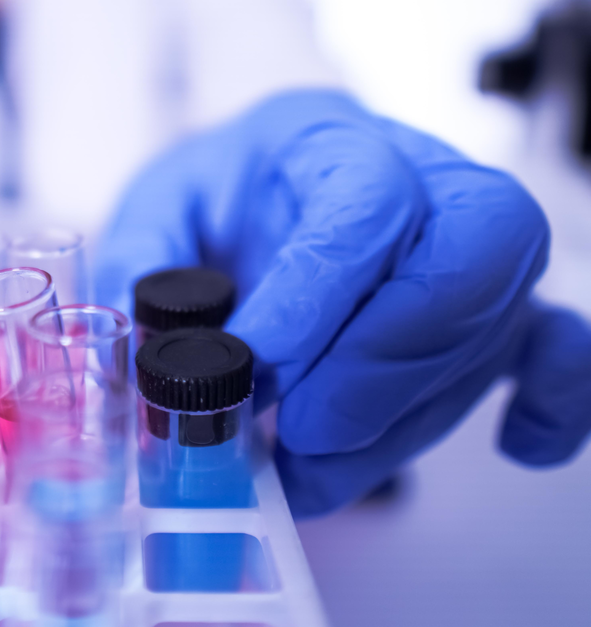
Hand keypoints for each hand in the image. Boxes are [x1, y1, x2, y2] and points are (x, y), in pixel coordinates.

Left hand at [94, 90, 590, 516]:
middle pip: (470, 249)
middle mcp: (419, 176)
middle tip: (302, 436)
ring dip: (404, 421)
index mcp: (323, 140)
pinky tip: (517, 444)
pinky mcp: (494, 305)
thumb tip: (155, 363)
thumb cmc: (213, 203)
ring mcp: (467, 244)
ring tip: (310, 472)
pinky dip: (552, 403)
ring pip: (494, 323)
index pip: (364, 199)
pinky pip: (561, 345)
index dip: (321, 292)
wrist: (255, 198)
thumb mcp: (154, 215)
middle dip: (384, 363)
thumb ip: (144, 273)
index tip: (259, 370)